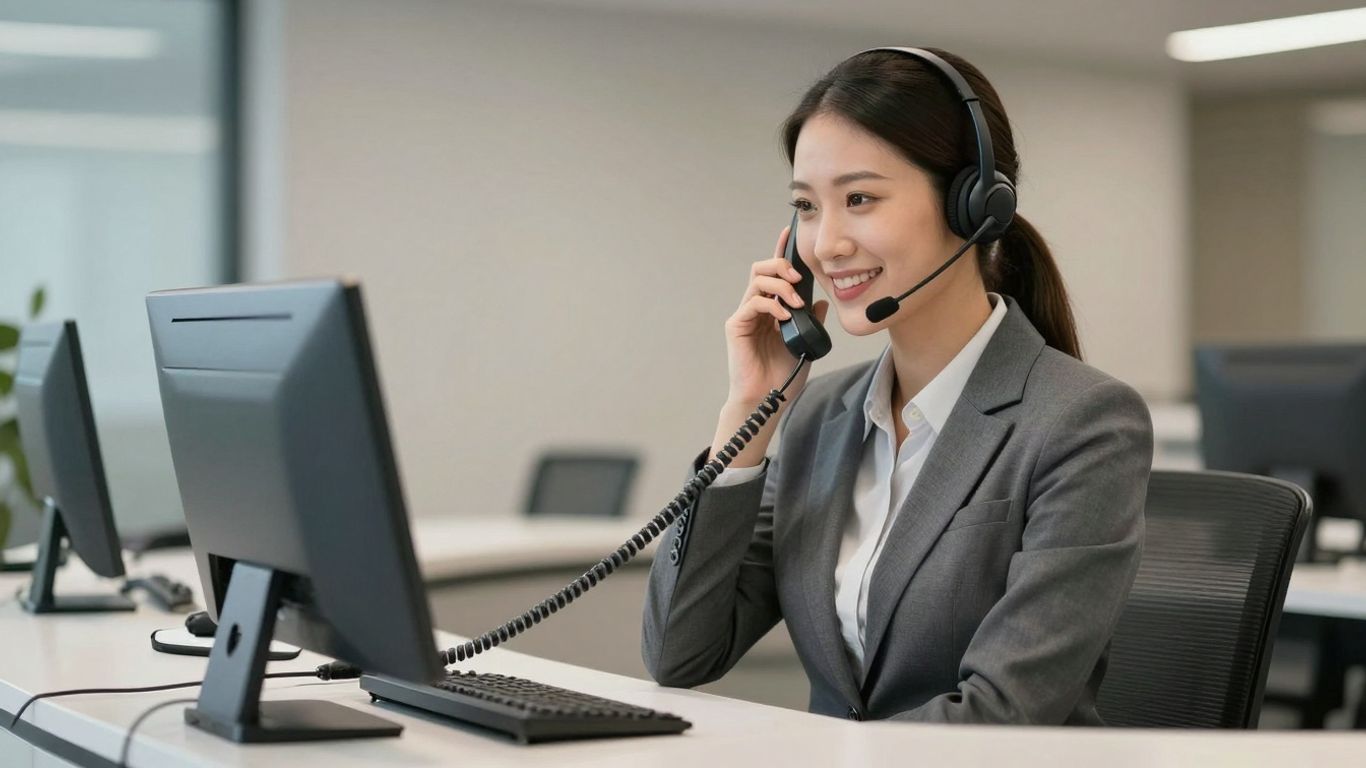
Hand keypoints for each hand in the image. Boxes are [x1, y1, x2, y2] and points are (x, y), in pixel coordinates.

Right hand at [723, 225, 829, 405]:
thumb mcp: (806, 343)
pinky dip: (771, 305)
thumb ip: (812, 321)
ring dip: (780, 284)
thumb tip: (820, 301)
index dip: (781, 251)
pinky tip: (784, 317)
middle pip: (762, 268)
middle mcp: (757, 307)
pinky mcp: (736, 326)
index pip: (775, 274)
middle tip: (798, 278)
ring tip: (795, 302)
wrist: (767, 399)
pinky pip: (753, 303)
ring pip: (758, 280)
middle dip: (781, 264)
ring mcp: (745, 315)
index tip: (790, 232)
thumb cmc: (783, 374)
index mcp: (772, 308)